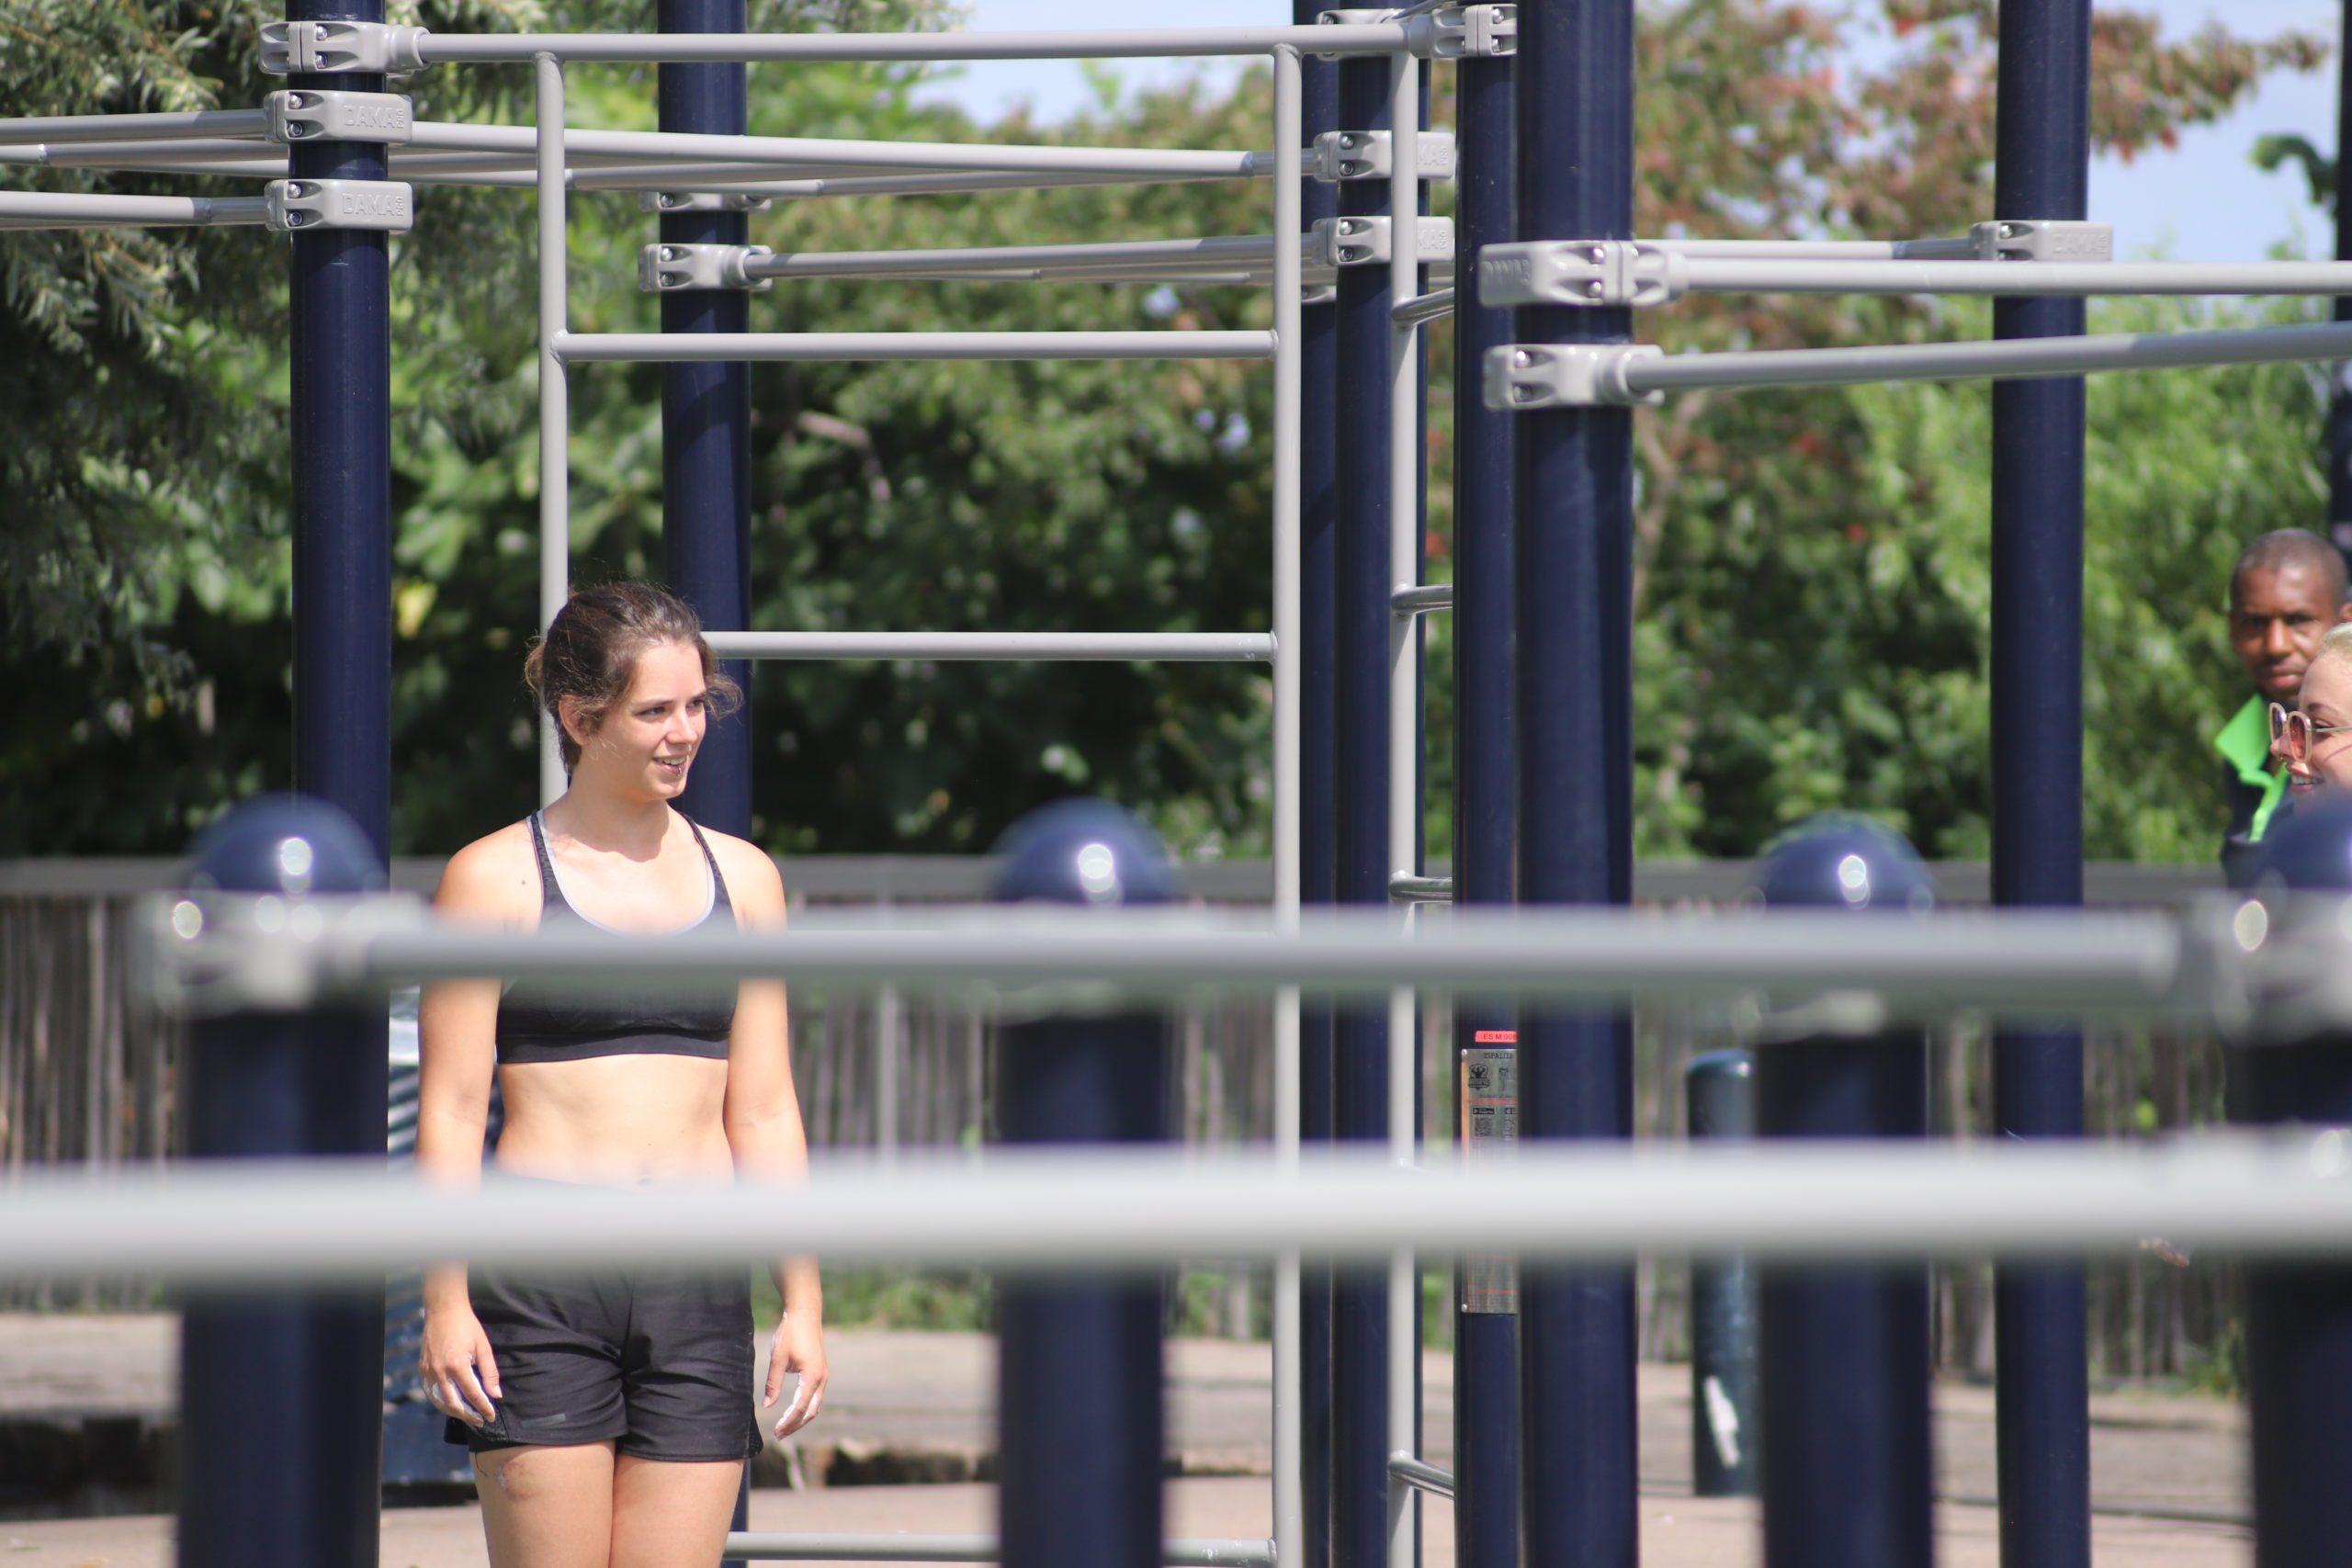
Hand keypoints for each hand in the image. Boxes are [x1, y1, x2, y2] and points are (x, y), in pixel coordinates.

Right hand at [420, 1302, 500, 1425]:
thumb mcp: (483, 1347)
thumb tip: (495, 1395)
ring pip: (439, 1401)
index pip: (472, 1394)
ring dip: (454, 1412)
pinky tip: (450, 1405)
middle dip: (468, 1415)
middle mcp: (440, 1371)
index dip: (483, 1407)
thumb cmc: (467, 1327)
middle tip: (480, 1421)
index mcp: (457, 1365)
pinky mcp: (422, 1369)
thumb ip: (490, 1373)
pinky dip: (440, 1403)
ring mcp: (428, 1371)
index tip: (491, 1416)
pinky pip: (430, 1393)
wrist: (444, 1311)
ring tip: (467, 1416)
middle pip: (454, 1403)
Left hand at [763, 1310, 826, 1438]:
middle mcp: (821, 1378)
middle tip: (779, 1435)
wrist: (805, 1313)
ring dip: (802, 1418)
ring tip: (785, 1426)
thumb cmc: (791, 1333)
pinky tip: (794, 1410)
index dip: (788, 1422)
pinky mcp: (820, 1371)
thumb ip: (773, 1383)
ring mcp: (823, 1375)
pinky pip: (815, 1396)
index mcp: (812, 1376)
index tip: (776, 1432)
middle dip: (796, 1425)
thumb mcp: (778, 1358)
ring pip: (815, 1404)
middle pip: (811, 1411)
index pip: (800, 1408)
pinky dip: (806, 1407)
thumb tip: (768, 1405)